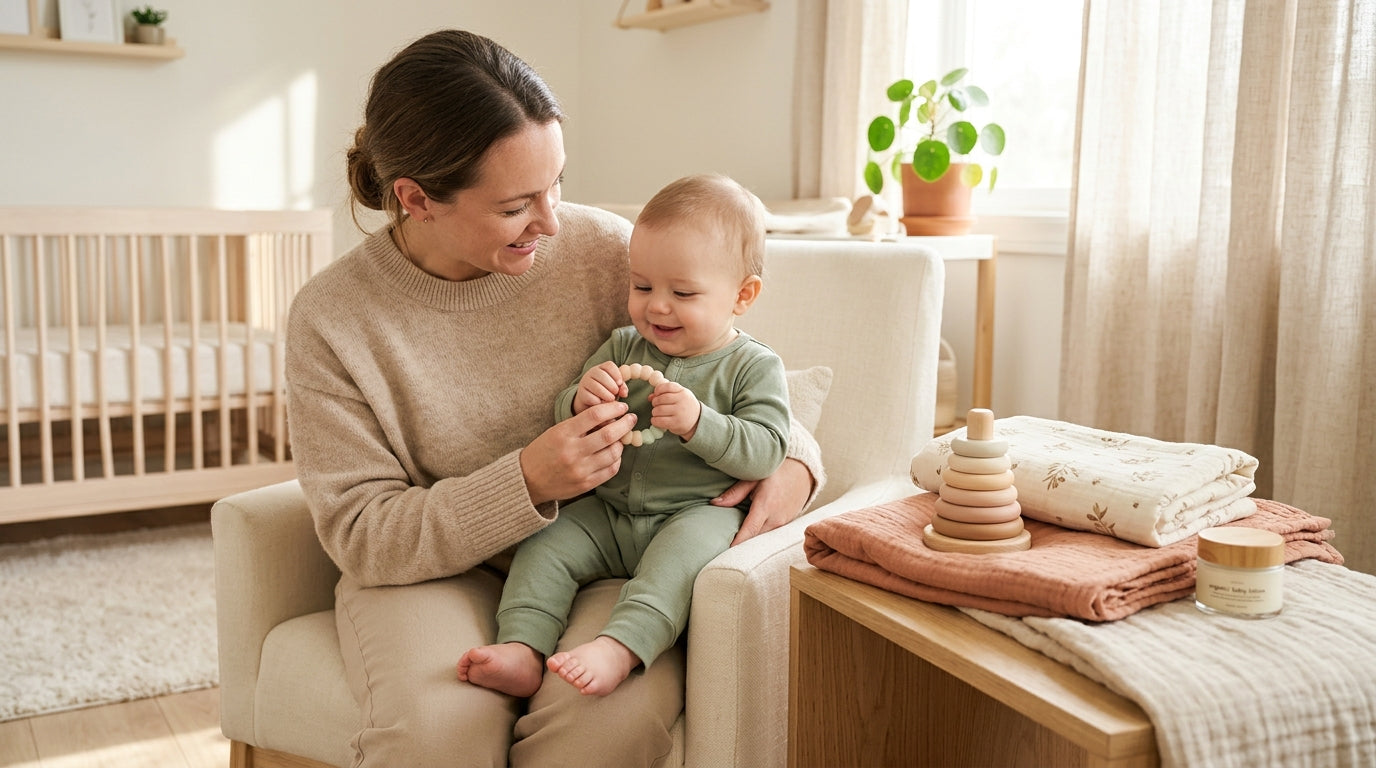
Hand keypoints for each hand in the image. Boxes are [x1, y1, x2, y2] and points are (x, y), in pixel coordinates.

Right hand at [520, 401, 635, 504]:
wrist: (528, 480)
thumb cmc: (543, 451)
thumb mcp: (556, 431)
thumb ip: (580, 425)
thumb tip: (610, 416)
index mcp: (563, 434)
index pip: (595, 415)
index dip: (613, 408)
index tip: (621, 407)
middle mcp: (572, 451)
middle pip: (608, 435)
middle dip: (625, 424)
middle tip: (631, 418)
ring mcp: (580, 470)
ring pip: (613, 453)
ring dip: (621, 443)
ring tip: (621, 437)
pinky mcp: (586, 484)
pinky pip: (611, 470)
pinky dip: (617, 459)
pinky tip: (615, 454)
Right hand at [574, 362, 626, 414]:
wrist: (590, 402)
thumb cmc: (606, 392)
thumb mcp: (615, 388)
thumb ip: (622, 388)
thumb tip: (624, 392)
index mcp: (602, 368)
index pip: (609, 365)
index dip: (616, 374)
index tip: (620, 383)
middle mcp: (591, 373)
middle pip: (602, 375)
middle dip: (612, 385)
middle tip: (616, 393)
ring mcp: (585, 382)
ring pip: (596, 387)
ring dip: (607, 395)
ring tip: (611, 399)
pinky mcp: (581, 394)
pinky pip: (591, 397)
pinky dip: (599, 402)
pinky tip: (601, 403)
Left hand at [649, 381, 700, 439]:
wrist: (697, 420)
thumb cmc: (685, 406)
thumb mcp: (679, 396)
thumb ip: (666, 393)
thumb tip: (650, 397)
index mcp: (683, 392)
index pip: (667, 386)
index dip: (658, 389)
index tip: (656, 394)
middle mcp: (682, 401)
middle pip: (661, 399)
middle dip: (655, 402)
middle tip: (656, 405)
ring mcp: (679, 412)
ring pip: (659, 410)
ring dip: (654, 412)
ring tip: (657, 413)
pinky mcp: (676, 423)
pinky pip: (659, 421)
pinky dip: (654, 420)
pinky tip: (656, 420)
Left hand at [713, 458, 812, 545]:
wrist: (803, 473)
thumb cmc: (776, 472)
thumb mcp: (754, 477)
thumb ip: (735, 492)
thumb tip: (715, 503)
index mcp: (766, 505)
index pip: (750, 530)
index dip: (738, 542)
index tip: (726, 552)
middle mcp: (776, 518)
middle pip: (754, 537)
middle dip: (740, 542)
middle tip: (722, 546)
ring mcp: (783, 523)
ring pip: (762, 536)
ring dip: (750, 538)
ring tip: (734, 540)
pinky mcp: (786, 524)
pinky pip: (769, 532)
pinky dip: (759, 533)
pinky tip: (750, 530)